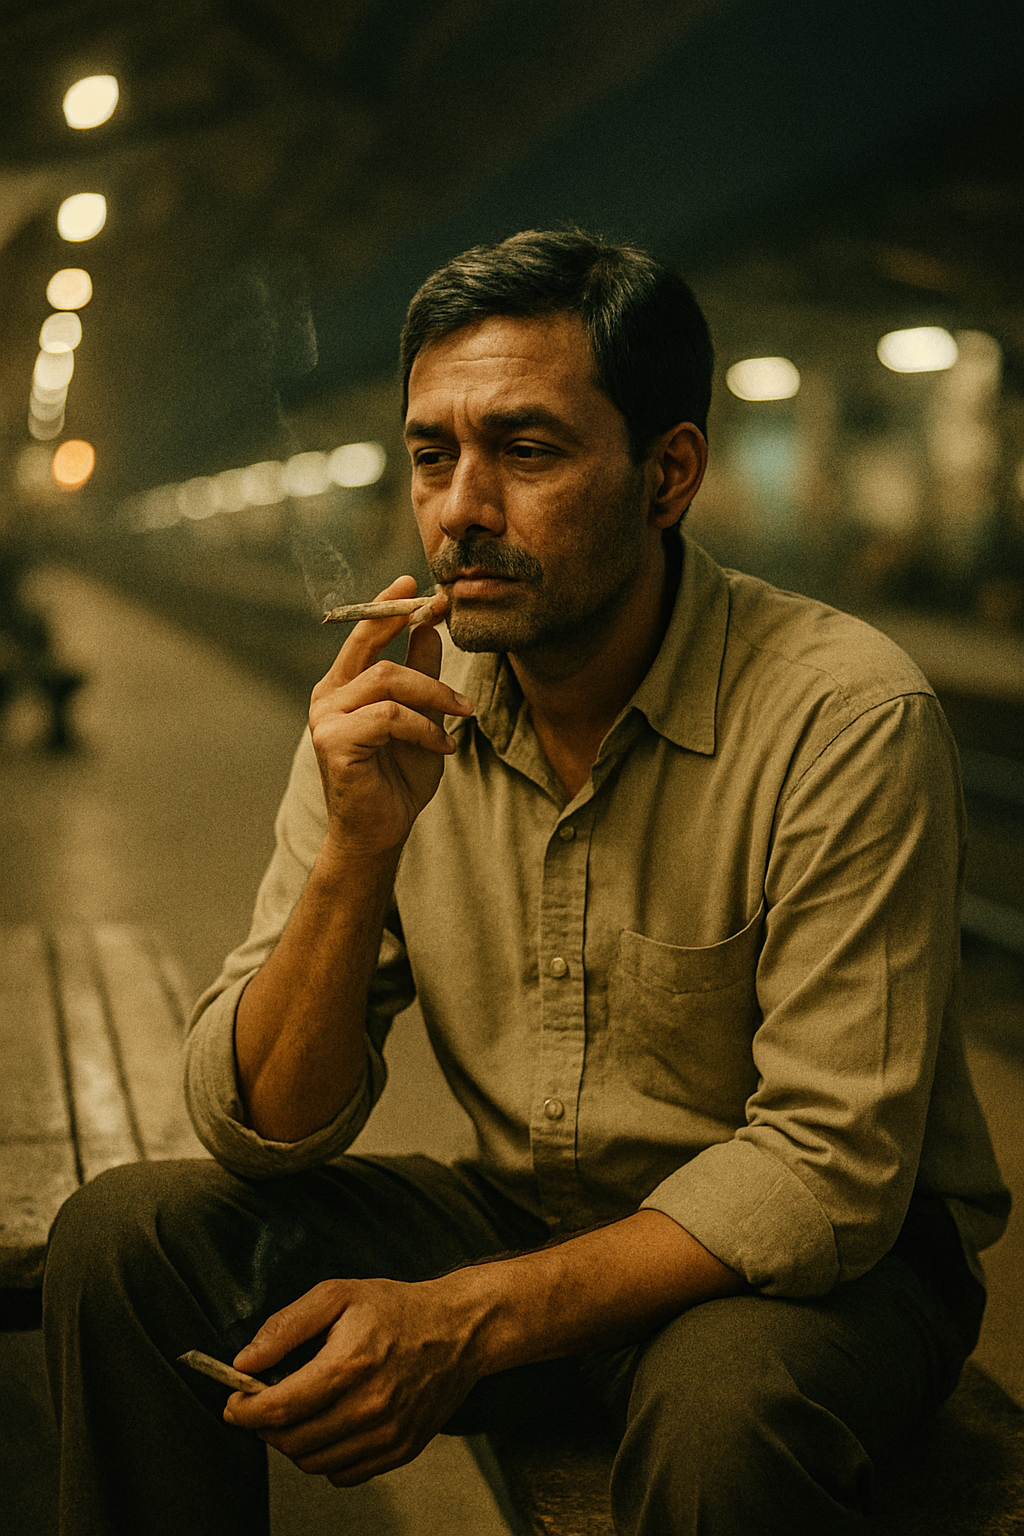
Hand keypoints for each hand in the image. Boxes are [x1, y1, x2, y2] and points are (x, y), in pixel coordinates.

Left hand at [223, 1276, 478, 1485]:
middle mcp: (370, 1406)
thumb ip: (285, 1327)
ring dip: (293, 1443)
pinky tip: (329, 1425)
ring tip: (299, 1411)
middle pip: (291, 1441)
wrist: (458, 1329)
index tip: (233, 1403)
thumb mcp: (337, 1296)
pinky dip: (325, 1457)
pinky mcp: (400, 1450)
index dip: (245, 1411)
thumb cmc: (397, 1309)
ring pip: (313, 1463)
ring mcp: (387, 1434)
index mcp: (350, 1364)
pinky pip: (342, 1474)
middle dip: (265, 1426)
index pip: (280, 1407)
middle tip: (263, 1404)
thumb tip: (246, 1360)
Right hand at [308, 576, 472, 857]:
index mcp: (343, 687)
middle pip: (369, 645)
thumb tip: (428, 628)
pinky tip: (442, 746)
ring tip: (464, 713)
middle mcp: (328, 697)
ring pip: (387, 680)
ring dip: (434, 693)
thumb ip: (420, 676)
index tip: (414, 583)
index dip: (387, 606)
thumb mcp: (421, 719)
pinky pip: (389, 717)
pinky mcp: (333, 742)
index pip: (363, 635)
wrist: (380, 834)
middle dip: (405, 622)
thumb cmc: (397, 779)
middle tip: (442, 613)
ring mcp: (326, 719)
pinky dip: (424, 728)